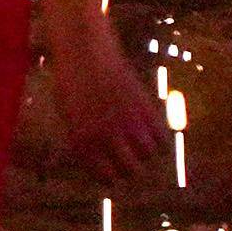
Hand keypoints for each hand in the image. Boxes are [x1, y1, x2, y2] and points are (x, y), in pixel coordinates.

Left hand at [46, 35, 169, 186]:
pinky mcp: (145, 108)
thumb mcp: (70, 118)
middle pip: (131, 171)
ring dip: (146, 153)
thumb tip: (105, 160)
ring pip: (149, 155)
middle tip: (131, 160)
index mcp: (85, 143)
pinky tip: (152, 133)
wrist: (85, 53)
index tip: (114, 171)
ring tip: (141, 144)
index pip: (106, 177)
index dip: (112, 176)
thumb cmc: (73, 84)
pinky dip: (159, 139)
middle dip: (131, 168)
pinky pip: (161, 137)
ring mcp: (129, 123)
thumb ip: (86, 141)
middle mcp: (107, 138)